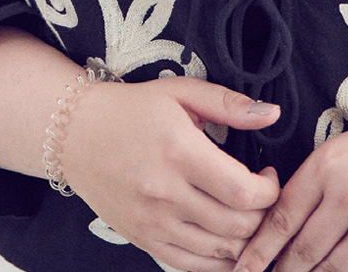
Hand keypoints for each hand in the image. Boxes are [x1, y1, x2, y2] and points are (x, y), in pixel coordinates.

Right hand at [60, 77, 283, 271]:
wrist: (75, 133)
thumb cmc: (131, 109)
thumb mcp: (180, 92)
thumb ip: (228, 103)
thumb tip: (272, 115)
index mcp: (179, 151)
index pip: (244, 192)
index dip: (270, 191)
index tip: (267, 175)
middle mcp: (165, 191)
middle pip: (237, 226)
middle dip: (263, 216)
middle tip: (260, 197)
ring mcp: (151, 221)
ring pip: (219, 251)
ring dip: (245, 240)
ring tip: (245, 217)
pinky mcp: (141, 238)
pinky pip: (190, 265)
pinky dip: (217, 261)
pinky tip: (226, 241)